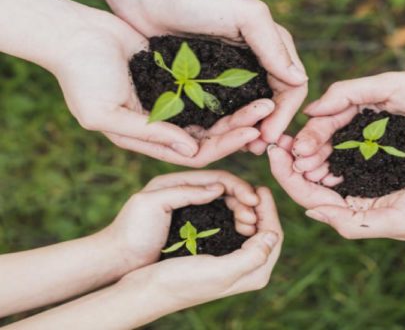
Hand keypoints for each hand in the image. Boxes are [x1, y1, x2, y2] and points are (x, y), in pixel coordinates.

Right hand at [57, 9, 275, 166]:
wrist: (75, 36)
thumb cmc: (82, 78)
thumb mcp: (105, 114)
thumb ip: (147, 134)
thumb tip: (192, 150)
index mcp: (150, 141)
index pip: (196, 153)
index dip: (224, 147)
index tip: (251, 134)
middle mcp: (165, 127)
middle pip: (211, 137)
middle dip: (239, 129)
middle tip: (267, 115)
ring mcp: (172, 105)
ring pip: (213, 116)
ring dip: (238, 112)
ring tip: (265, 101)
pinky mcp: (177, 83)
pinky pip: (207, 92)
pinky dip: (226, 93)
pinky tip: (247, 86)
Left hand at [83, 0, 307, 146]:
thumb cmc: (200, 1)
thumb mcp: (245, 16)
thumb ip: (273, 45)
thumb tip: (299, 80)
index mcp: (272, 49)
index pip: (292, 88)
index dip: (285, 114)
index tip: (270, 135)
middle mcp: (257, 65)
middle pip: (274, 105)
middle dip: (270, 128)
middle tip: (259, 150)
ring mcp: (233, 78)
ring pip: (251, 113)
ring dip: (251, 132)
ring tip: (244, 150)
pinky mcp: (210, 86)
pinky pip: (225, 112)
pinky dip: (229, 128)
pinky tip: (223, 140)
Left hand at [102, 170, 265, 268]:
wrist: (116, 259)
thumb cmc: (130, 230)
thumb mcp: (151, 204)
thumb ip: (184, 192)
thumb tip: (219, 188)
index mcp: (176, 181)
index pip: (216, 177)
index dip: (237, 186)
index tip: (253, 199)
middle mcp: (186, 192)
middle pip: (224, 189)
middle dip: (244, 199)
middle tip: (256, 215)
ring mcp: (190, 209)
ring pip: (225, 204)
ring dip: (241, 211)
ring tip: (251, 224)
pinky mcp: (193, 226)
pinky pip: (219, 219)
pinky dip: (233, 222)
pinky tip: (242, 230)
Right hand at [119, 186, 282, 315]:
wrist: (150, 289)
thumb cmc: (181, 281)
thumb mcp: (220, 271)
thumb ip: (252, 256)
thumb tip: (272, 234)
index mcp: (255, 274)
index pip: (274, 235)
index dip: (270, 210)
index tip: (261, 188)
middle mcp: (250, 270)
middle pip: (265, 231)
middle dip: (260, 209)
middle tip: (251, 191)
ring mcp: (236, 263)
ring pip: (252, 230)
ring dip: (248, 211)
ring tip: (239, 198)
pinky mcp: (221, 257)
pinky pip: (238, 232)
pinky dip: (236, 217)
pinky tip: (229, 207)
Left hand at [269, 138, 404, 239]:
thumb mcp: (398, 221)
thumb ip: (353, 222)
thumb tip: (312, 212)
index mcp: (360, 214)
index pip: (312, 198)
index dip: (288, 177)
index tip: (272, 153)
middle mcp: (361, 196)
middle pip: (314, 179)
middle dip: (292, 161)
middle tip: (275, 139)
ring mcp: (371, 174)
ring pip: (328, 161)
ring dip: (309, 148)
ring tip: (294, 132)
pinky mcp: (384, 152)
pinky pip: (349, 144)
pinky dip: (333, 136)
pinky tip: (321, 124)